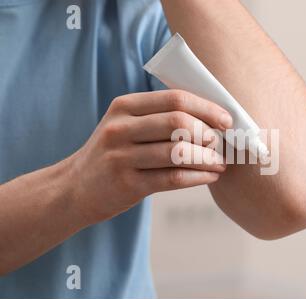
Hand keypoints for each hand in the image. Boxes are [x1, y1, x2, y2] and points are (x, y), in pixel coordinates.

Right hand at [66, 89, 232, 224]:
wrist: (76, 188)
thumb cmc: (114, 153)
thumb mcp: (126, 125)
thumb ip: (159, 117)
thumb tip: (210, 119)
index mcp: (124, 106)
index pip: (175, 99)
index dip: (207, 108)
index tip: (226, 120)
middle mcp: (120, 128)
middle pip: (178, 122)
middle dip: (207, 132)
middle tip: (220, 143)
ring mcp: (122, 157)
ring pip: (179, 152)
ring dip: (207, 158)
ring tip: (220, 163)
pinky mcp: (128, 184)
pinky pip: (173, 178)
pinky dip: (198, 177)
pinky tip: (210, 176)